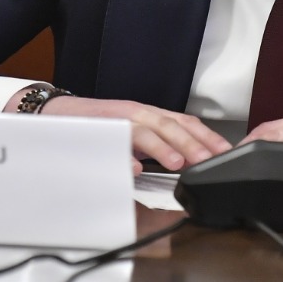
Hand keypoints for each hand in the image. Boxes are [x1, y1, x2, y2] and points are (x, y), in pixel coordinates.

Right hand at [37, 95, 231, 174]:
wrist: (57, 112)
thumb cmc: (100, 126)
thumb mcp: (135, 134)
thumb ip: (159, 145)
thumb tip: (188, 164)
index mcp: (151, 115)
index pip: (185, 122)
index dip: (206, 136)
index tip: (226, 152)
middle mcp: (138, 113)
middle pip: (170, 125)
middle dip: (192, 144)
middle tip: (209, 161)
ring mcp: (118, 120)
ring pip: (145, 131)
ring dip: (163, 148)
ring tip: (179, 164)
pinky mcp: (96, 131)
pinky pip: (112, 143)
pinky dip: (125, 156)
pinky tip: (135, 169)